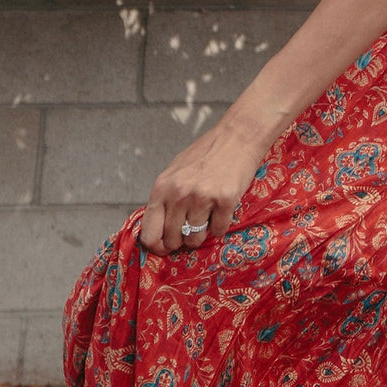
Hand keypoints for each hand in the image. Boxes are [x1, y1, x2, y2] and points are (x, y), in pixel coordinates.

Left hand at [139, 117, 269, 256]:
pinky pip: (219, 230)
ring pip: (195, 239)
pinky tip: (222, 210)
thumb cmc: (205, 155)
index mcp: (162, 188)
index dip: (156, 246)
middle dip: (181, 241)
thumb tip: (157, 231)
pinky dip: (221, 226)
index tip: (164, 248)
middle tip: (189, 230)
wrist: (236, 138)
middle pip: (172, 239)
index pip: (149, 232)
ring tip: (207, 217)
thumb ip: (164, 199)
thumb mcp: (174, 174)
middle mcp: (179, 194)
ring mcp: (203, 198)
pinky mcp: (226, 200)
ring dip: (201, 234)